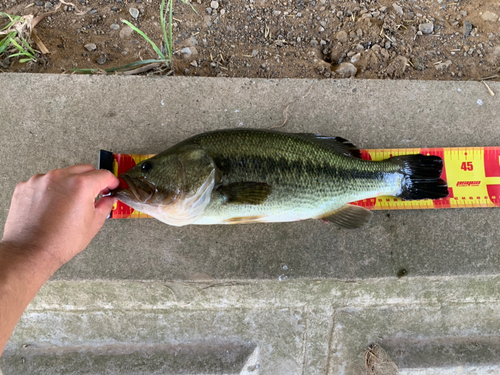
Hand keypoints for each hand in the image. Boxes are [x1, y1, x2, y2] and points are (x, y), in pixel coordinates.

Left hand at [1, 164, 118, 268]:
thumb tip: (107, 200)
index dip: (112, 182)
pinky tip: (53, 205)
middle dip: (93, 180)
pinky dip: (52, 190)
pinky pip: (45, 182)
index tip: (112, 185)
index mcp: (80, 185)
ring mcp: (41, 180)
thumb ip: (104, 206)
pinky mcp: (26, 186)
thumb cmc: (60, 242)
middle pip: (84, 170)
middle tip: (95, 193)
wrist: (31, 251)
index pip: (103, 175)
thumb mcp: (93, 224)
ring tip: (69, 203)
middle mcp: (60, 177)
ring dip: (71, 184)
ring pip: (64, 174)